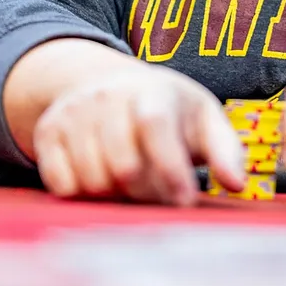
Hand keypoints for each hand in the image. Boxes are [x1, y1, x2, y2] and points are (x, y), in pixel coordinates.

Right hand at [6, 39, 244, 204]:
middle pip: (123, 164)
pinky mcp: (48, 131)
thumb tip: (237, 185)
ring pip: (92, 180)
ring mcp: (74, 112)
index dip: (169, 167)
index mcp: (153, 90)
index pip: (154, 126)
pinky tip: (101, 180)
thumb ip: (226, 150)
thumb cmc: (168, 110)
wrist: (107, 84)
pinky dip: (83, 195)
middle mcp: (108, 96)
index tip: (185, 201)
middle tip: (159, 195)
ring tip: (131, 184)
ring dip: (116, 197)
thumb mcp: (203, 118)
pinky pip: (61, 184)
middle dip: (146, 193)